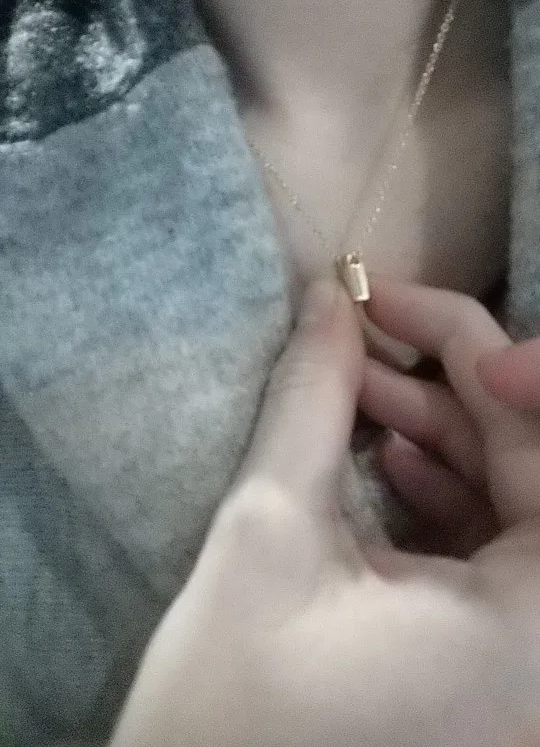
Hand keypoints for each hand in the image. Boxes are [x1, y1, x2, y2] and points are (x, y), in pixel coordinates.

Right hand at [111, 278, 539, 746]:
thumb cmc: (227, 712)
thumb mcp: (268, 533)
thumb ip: (311, 398)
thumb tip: (328, 301)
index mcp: (537, 631)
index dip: (480, 351)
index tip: (389, 304)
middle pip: (533, 464)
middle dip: (449, 385)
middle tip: (361, 332)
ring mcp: (527, 660)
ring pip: (516, 500)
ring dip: (440, 431)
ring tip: (355, 389)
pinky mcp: (496, 666)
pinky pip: (497, 550)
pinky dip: (444, 490)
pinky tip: (382, 455)